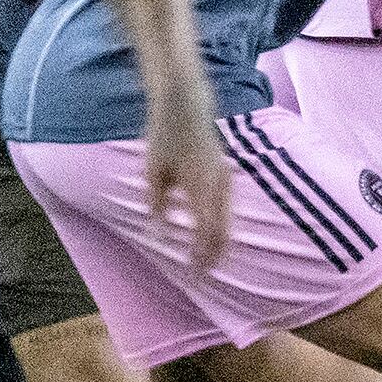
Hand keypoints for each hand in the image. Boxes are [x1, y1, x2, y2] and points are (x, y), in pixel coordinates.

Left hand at [141, 82, 230, 269]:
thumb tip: (160, 235)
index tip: (196, 277)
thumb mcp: (152, 173)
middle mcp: (219, 186)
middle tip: (204, 276)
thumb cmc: (165, 137)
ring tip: (212, 261)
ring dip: (220, 243)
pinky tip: (214, 234)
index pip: (206, 233)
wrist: (186, 104)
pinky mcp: (225, 174)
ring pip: (229, 220)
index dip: (202, 258)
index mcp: (200, 187)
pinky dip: (222, 226)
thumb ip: (158, 206)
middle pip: (224, 231)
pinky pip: (228, 208)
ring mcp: (226, 179)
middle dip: (215, 256)